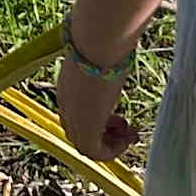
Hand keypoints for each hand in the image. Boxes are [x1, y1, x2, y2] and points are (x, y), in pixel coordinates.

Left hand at [54, 42, 141, 160]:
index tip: (118, 115)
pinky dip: (112, 151)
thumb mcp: (102, 55)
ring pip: (86, 145)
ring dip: (110, 143)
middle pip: (78, 133)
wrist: (97, 43)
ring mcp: (74, 118)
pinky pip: (96, 152)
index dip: (96, 119)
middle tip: (126, 127)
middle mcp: (66, 105)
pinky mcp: (86, 128)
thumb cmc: (102, 42)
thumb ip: (106, 60)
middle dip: (104, 134)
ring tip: (129, 133)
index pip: (74, 115)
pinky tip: (128, 138)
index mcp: (66, 88)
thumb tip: (120, 48)